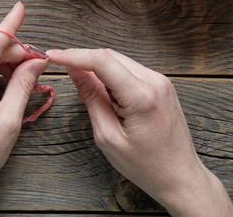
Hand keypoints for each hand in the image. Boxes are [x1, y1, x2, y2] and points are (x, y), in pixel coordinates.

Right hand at [48, 48, 232, 216]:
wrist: (181, 176)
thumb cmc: (145, 165)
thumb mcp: (108, 136)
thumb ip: (91, 99)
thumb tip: (75, 71)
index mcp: (141, 96)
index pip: (101, 60)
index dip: (73, 55)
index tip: (52, 55)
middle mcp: (154, 81)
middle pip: (109, 56)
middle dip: (83, 62)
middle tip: (66, 78)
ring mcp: (160, 81)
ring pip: (118, 61)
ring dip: (97, 71)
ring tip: (87, 96)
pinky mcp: (160, 85)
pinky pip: (128, 70)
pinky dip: (111, 77)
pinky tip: (105, 96)